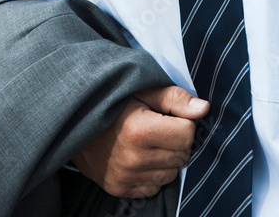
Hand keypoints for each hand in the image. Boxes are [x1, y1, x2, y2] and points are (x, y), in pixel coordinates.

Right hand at [71, 85, 209, 197]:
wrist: (74, 121)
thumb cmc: (112, 101)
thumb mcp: (142, 90)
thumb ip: (174, 98)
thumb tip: (204, 108)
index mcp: (140, 130)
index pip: (187, 134)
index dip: (183, 122)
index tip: (169, 115)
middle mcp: (133, 158)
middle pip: (181, 155)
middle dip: (176, 140)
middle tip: (158, 127)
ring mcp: (126, 177)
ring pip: (171, 174)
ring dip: (166, 158)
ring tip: (148, 142)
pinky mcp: (120, 189)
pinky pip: (154, 187)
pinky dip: (153, 173)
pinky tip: (140, 157)